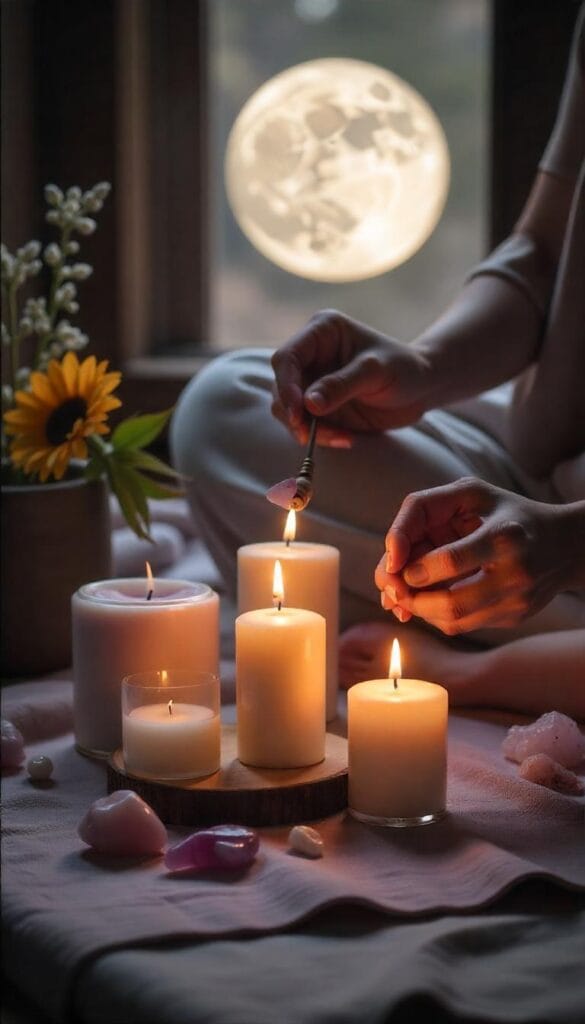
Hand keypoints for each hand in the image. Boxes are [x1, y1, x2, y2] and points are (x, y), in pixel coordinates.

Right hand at [271, 309, 431, 445]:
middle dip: (294, 414)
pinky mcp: (319, 406)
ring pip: (289, 410)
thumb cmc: (404, 368)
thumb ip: (341, 385)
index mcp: (321, 332)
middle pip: (281, 386)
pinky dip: (320, 437)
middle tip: (309, 436)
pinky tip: (346, 438)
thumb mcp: (376, 372)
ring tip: (341, 437)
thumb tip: (308, 404)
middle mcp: (311, 355)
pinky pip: (306, 425)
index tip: (297, 412)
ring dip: (307, 429)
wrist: (422, 388)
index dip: (286, 385)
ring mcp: (313, 382)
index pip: (287, 357)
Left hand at [375, 478, 584, 633]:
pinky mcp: (514, 618)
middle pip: (451, 603)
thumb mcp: (469, 492)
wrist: (564, 544)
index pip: (451, 560)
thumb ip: (422, 508)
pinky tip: (432, 597)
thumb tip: (390, 556)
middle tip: (393, 587)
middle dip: (410, 598)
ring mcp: (517, 601)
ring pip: (453, 621)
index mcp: (505, 535)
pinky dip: (437, 614)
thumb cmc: (504, 512)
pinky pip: (463, 625)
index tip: (396, 566)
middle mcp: (516, 573)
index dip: (415, 568)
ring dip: (419, 610)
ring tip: (407, 592)